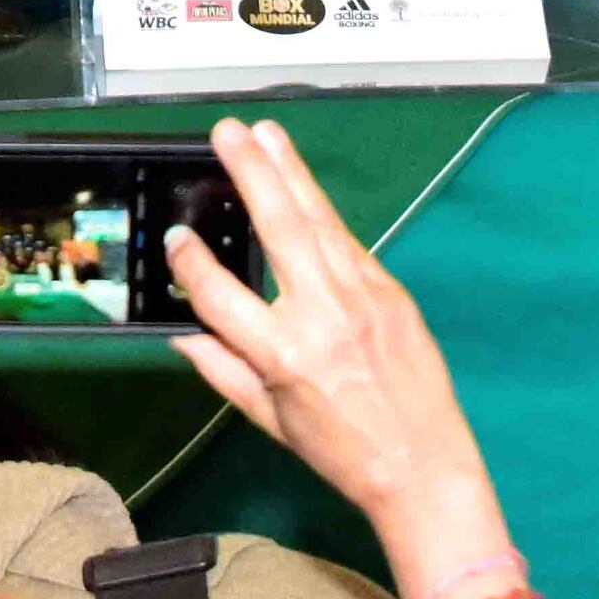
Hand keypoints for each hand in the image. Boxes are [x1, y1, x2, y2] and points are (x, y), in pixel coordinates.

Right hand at [164, 115, 505, 571]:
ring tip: (265, 134)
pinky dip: (322, 213)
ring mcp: (364, 297)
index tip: (175, 237)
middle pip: (279, 227)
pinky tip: (303, 187)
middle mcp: (323, 316)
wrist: (423, 466)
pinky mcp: (392, 291)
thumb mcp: (268, 418)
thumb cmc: (341, 452)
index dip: (191, 263)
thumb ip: (221, 369)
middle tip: (227, 132)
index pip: (220, 295)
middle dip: (252, 173)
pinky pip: (348, 243)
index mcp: (283, 355)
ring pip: (319, 220)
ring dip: (290, 171)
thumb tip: (182, 332)